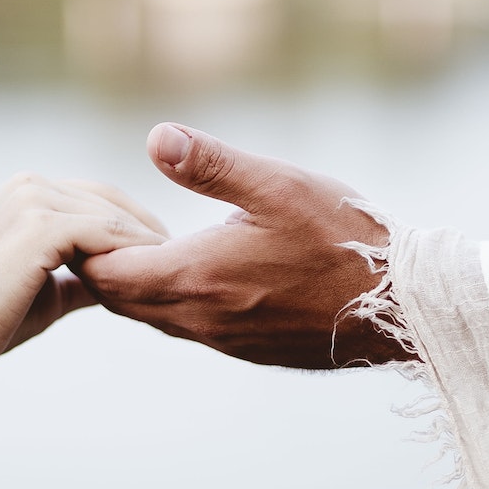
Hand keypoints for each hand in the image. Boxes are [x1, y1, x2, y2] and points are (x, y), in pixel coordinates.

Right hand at [0, 174, 164, 418]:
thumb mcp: (50, 290)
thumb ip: (83, 276)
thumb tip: (124, 283)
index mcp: (28, 192)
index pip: (101, 198)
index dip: (138, 225)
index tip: (170, 258)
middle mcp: (30, 185)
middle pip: (113, 200)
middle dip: (150, 231)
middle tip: (188, 263)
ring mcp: (32, 200)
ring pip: (113, 218)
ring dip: (147, 246)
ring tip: (177, 275)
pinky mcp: (38, 226)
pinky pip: (104, 235)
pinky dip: (130, 256)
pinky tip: (151, 281)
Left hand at [77, 124, 403, 368]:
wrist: (402, 308)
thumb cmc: (345, 240)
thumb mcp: (278, 185)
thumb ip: (211, 164)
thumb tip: (155, 137)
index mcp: (196, 277)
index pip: (106, 275)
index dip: (86, 247)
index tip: (87, 214)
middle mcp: (200, 320)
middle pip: (120, 301)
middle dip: (102, 266)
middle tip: (102, 225)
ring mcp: (224, 341)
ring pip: (153, 317)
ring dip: (138, 285)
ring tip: (143, 243)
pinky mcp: (247, 351)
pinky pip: (188, 328)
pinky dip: (171, 300)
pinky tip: (193, 270)